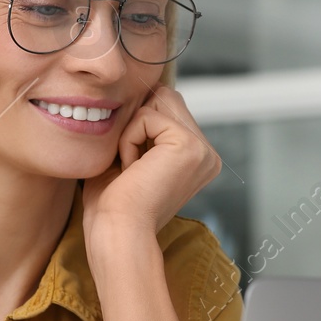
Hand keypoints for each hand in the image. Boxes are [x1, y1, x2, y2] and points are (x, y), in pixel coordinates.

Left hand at [82, 82, 220, 243]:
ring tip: (132, 168)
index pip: (167, 109)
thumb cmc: (114, 204)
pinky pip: (148, 116)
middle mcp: (207, 154)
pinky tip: (132, 169)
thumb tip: (145, 88)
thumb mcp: (130, 156)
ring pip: (158, 101)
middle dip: (138, 122)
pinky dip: (129, 139)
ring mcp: (202, 149)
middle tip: (130, 165)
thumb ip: (142, 124)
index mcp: (198, 159)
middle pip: (166, 98)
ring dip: (133, 131)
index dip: (139, 125)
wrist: (116, 232)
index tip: (132, 166)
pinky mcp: (189, 145)